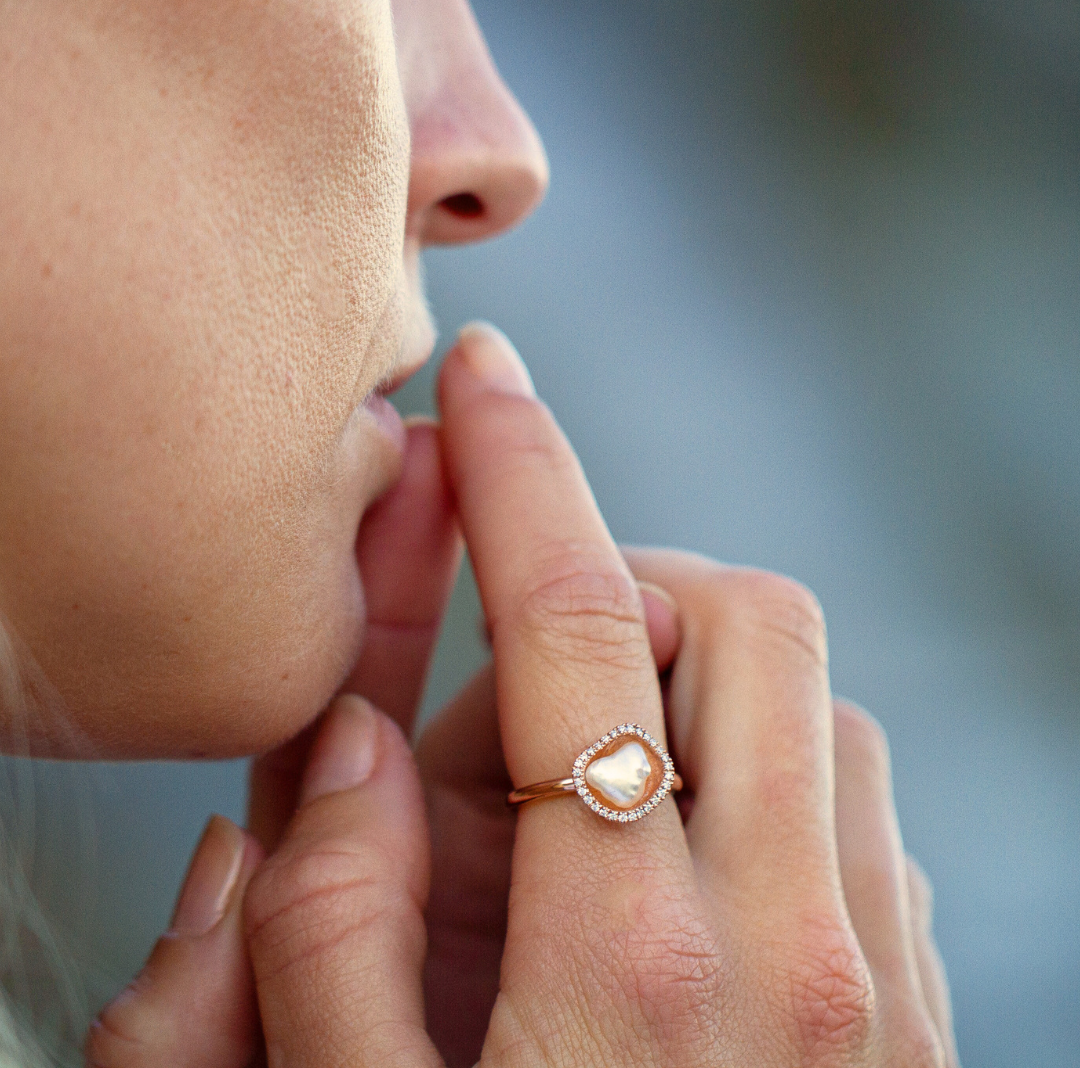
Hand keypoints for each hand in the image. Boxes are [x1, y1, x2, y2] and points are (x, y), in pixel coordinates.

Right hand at [87, 326, 958, 1067]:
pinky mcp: (920, 1003)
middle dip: (621, 588)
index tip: (486, 379)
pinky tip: (664, 876)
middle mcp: (798, 947)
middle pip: (742, 617)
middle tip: (519, 692)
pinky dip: (753, 774)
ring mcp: (884, 972)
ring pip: (807, 701)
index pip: (568, 630)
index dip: (516, 475)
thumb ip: (325, 932)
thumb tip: (348, 747)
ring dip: (685, 691)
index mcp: (637, 969)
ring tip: (579, 809)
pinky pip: (848, 801)